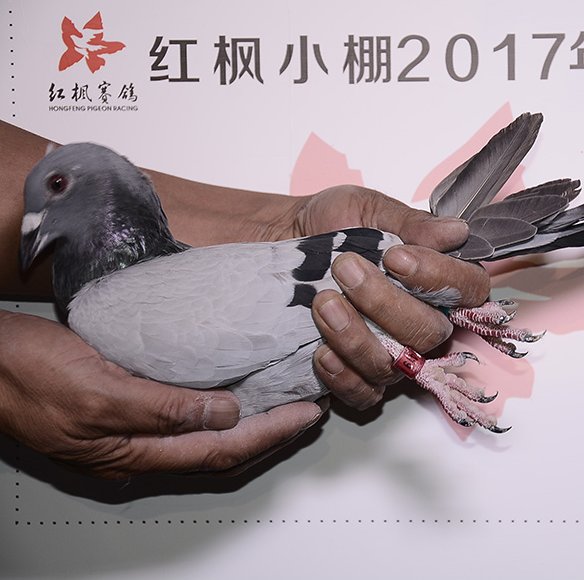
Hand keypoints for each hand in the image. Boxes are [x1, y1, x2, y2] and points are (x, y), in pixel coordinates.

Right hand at [0, 310, 325, 479]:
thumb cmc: (24, 374)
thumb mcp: (96, 389)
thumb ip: (162, 408)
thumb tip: (225, 417)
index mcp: (131, 454)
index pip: (221, 451)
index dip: (270, 434)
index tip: (307, 413)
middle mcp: (136, 451)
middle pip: (221, 451)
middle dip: (271, 434)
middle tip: (310, 409)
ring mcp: (129, 433)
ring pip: (206, 437)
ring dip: (250, 422)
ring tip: (285, 401)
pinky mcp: (123, 409)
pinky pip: (185, 417)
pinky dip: (219, 408)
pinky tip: (235, 391)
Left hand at [288, 185, 490, 408]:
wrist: (283, 242)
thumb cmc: (332, 226)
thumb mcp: (369, 209)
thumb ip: (412, 223)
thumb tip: (455, 231)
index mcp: (437, 281)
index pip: (469, 290)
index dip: (440, 278)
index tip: (397, 257)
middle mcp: (421, 323)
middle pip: (431, 333)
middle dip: (386, 303)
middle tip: (346, 270)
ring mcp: (392, 355)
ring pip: (394, 365)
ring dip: (356, 336)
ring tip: (322, 303)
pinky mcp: (358, 378)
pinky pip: (364, 394)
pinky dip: (343, 376)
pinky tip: (321, 352)